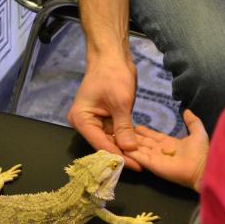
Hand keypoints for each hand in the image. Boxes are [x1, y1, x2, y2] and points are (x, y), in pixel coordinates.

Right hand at [67, 56, 141, 170]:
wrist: (112, 57)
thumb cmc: (112, 74)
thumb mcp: (120, 102)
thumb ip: (124, 127)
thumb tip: (129, 150)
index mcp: (81, 119)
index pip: (100, 143)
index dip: (118, 156)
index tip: (136, 166)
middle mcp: (85, 123)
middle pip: (104, 144)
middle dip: (122, 154)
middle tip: (142, 166)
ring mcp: (95, 122)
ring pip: (110, 140)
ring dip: (125, 148)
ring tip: (143, 160)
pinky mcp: (105, 119)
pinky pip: (115, 133)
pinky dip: (126, 139)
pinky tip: (139, 148)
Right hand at [126, 110, 208, 190]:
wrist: (203, 168)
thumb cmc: (201, 151)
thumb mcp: (198, 132)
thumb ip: (192, 121)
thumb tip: (187, 110)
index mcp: (169, 143)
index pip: (153, 136)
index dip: (144, 131)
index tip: (136, 125)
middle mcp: (159, 150)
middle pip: (143, 141)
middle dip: (133, 136)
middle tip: (120, 128)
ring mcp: (155, 158)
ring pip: (138, 148)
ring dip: (128, 143)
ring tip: (116, 135)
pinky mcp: (152, 164)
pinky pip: (138, 157)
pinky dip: (129, 152)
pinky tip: (120, 146)